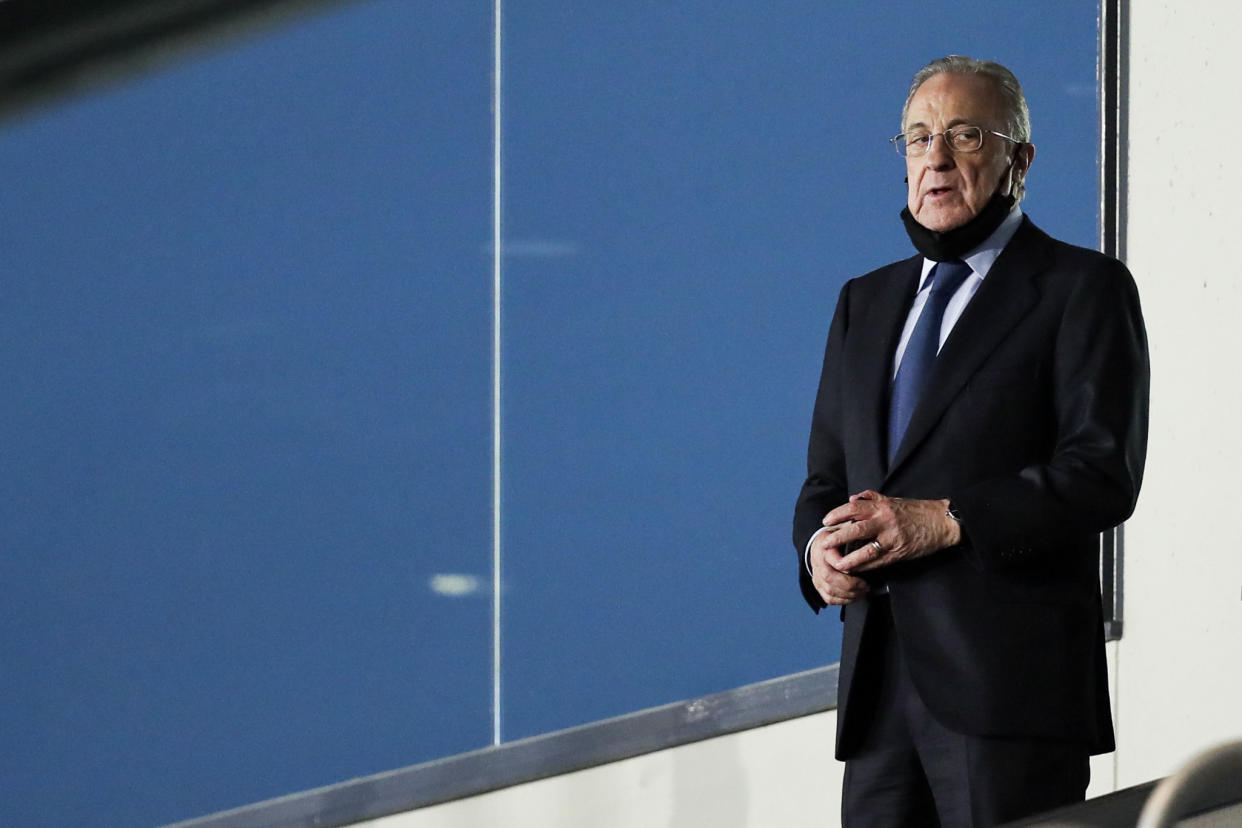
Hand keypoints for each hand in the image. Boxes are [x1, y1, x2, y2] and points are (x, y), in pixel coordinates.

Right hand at [808, 527, 870, 605]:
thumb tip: (869, 534)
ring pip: (830, 590)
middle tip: (866, 586)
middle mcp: (816, 561)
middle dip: (850, 585)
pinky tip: (854, 596)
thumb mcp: (845, 527)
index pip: (833, 559)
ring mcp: (816, 574)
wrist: (822, 543)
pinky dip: (843, 600)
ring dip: (849, 594)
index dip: (846, 567)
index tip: (861, 569)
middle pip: (829, 578)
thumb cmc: (838, 535)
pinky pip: (829, 598)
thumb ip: (854, 531)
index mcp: (823, 545)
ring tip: (863, 591)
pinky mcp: (818, 585)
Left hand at [821, 490, 959, 573]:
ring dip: (850, 559)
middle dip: (838, 538)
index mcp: (883, 507)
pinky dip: (865, 567)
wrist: (942, 522)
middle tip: (824, 544)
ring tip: (836, 564)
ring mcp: (893, 539)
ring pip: (866, 551)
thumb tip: (852, 498)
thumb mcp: (893, 500)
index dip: (838, 514)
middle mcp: (886, 522)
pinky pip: (879, 562)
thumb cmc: (916, 510)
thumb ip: (872, 498)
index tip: (826, 521)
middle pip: (856, 530)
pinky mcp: (900, 553)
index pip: (855, 508)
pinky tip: (855, 570)